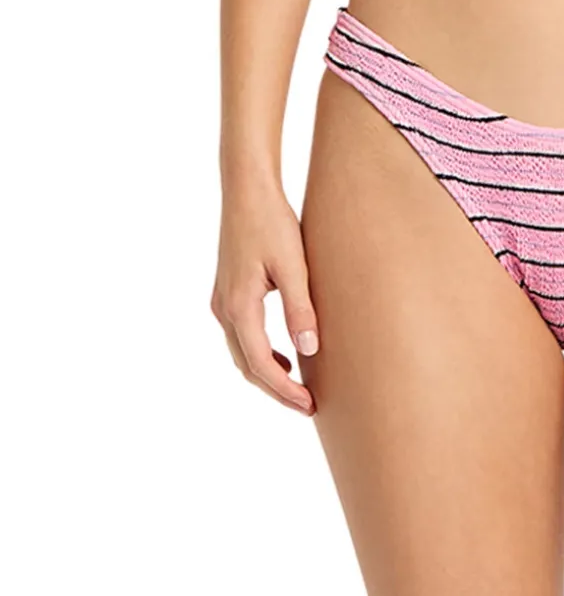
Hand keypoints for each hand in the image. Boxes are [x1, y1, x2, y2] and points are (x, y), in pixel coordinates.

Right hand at [210, 176, 319, 414]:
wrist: (247, 190)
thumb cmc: (272, 222)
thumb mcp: (293, 265)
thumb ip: (300, 308)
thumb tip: (309, 350)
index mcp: (239, 306)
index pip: (261, 364)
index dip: (284, 390)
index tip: (310, 405)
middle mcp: (223, 309)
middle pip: (247, 365)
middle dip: (276, 389)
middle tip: (307, 405)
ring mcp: (221, 301)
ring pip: (241, 352)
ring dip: (267, 373)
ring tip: (297, 387)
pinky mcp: (226, 292)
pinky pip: (241, 336)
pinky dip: (259, 353)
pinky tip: (283, 354)